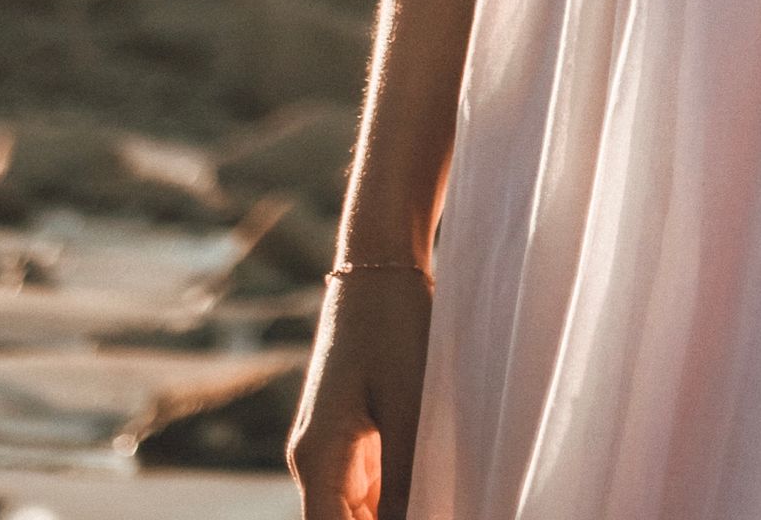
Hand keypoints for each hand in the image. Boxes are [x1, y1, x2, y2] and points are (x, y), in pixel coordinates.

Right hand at [288, 268, 432, 519]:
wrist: (380, 264)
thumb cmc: (394, 325)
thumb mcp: (408, 403)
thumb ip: (404, 478)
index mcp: (318, 458)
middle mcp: (314, 461)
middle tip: (447, 509)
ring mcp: (330, 449)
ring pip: (357, 513)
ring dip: (395, 513)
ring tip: (447, 502)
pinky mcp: (351, 435)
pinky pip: (369, 489)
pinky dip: (397, 500)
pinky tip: (436, 494)